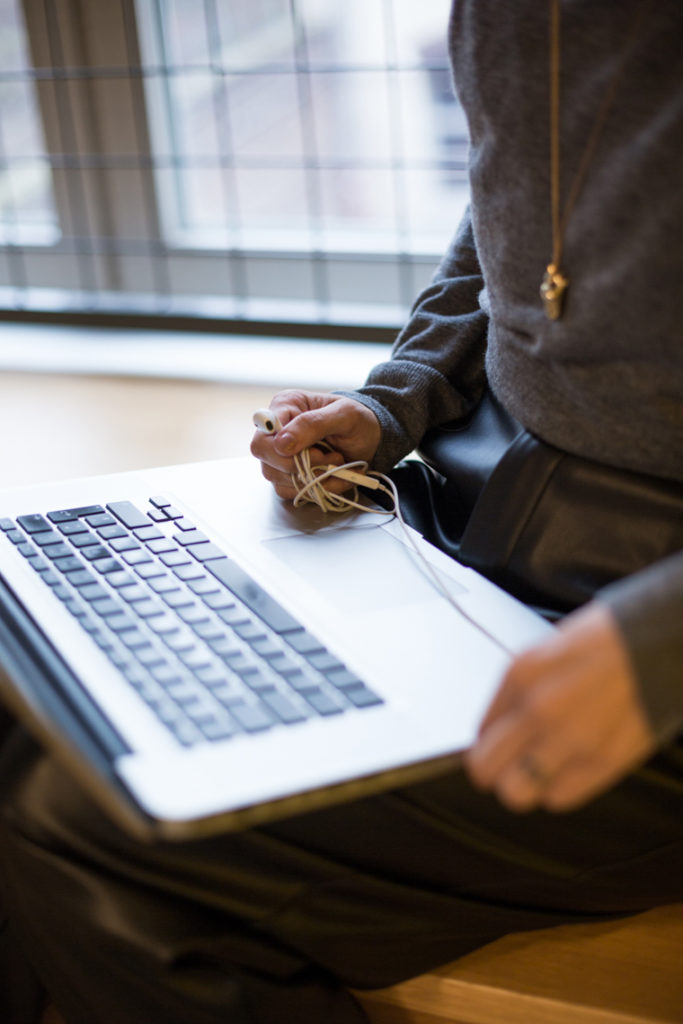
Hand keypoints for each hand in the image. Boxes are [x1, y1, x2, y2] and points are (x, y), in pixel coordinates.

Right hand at [250, 389, 380, 501]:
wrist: (369, 439)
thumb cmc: (357, 420)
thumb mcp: (344, 414)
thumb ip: (313, 424)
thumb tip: (282, 443)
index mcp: (285, 406)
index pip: (264, 434)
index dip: (282, 448)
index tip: (314, 451)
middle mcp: (277, 431)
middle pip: (267, 459)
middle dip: (303, 465)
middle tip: (332, 457)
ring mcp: (280, 456)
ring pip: (279, 479)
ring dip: (314, 478)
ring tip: (338, 463)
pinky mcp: (288, 476)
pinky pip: (292, 491)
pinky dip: (318, 489)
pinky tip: (336, 477)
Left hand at [464, 601, 655, 811]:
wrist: (660, 643)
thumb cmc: (610, 641)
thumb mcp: (548, 651)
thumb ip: (518, 689)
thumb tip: (497, 725)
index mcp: (521, 673)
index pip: (478, 730)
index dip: (487, 740)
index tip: (497, 742)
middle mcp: (538, 708)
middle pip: (484, 768)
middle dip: (491, 769)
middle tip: (505, 765)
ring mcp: (570, 737)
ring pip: (515, 793)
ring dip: (523, 784)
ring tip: (538, 770)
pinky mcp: (603, 761)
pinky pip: (558, 798)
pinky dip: (559, 789)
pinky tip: (569, 768)